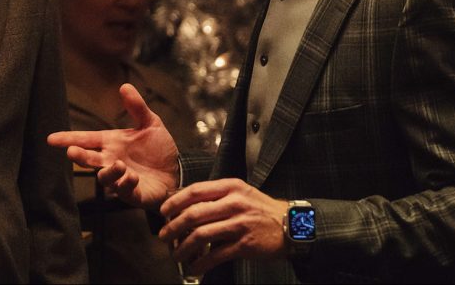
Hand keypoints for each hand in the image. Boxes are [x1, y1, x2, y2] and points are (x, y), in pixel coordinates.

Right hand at [48, 83, 178, 208]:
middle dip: (80, 157)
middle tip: (72, 152)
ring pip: (105, 178)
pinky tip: (133, 177)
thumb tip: (124, 86)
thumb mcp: (150, 123)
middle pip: (90, 159)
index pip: (87, 139)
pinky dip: (126, 183)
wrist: (176, 171)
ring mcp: (120, 178)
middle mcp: (112, 160)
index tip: (51, 139)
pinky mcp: (133, 193)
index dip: (69, 138)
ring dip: (108, 172)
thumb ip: (137, 107)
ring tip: (118, 164)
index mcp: (112, 143)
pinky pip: (125, 191)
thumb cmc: (158, 148)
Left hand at [158, 178, 286, 273]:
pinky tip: (194, 268)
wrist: (290, 224)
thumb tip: (187, 205)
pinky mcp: (245, 244)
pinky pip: (216, 255)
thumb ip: (217, 196)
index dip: (176, 201)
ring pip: (202, 235)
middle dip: (174, 226)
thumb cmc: (261, 209)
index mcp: (230, 187)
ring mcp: (239, 224)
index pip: (196, 190)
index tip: (164, 211)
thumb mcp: (240, 193)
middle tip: (164, 235)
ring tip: (176, 254)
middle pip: (194, 213)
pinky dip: (201, 263)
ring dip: (184, 247)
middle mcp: (234, 203)